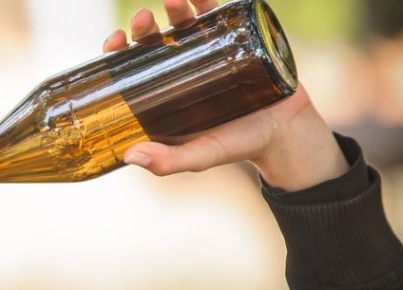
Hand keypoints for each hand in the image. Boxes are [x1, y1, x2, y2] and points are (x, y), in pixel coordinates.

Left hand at [103, 0, 349, 191]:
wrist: (286, 132)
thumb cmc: (237, 146)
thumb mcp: (200, 156)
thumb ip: (168, 161)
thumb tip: (130, 157)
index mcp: (161, 94)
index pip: (130, 67)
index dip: (117, 51)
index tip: (116, 40)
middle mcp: (180, 69)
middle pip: (153, 41)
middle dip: (144, 26)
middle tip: (143, 20)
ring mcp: (207, 52)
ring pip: (183, 22)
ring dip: (175, 7)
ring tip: (175, 1)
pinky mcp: (235, 39)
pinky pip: (219, 13)